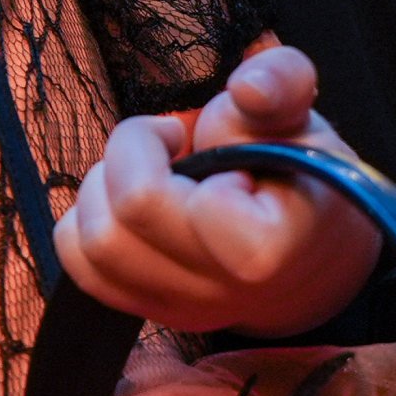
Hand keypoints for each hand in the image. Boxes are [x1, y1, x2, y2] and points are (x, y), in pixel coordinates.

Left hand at [55, 44, 381, 336]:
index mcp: (257, 249)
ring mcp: (181, 311)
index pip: (148, 198)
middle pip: (111, 228)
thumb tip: (248, 86)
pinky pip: (82, 270)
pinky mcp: (154, 312)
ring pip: (87, 250)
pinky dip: (88, 223)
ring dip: (100, 191)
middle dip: (121, 160)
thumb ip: (283, 83)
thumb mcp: (299, 116)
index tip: (205, 139)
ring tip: (151, 173)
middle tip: (166, 142)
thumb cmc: (301, 174)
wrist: (313, 250)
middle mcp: (215, 293)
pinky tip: (133, 206)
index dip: (157, 147)